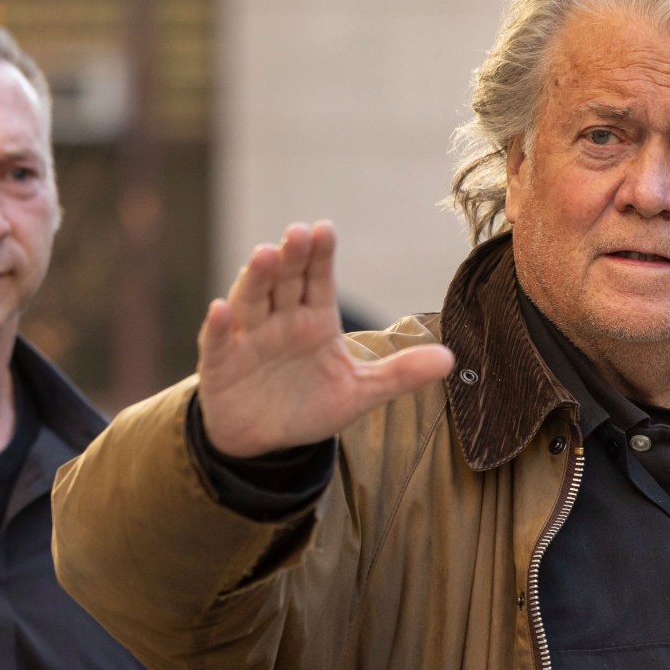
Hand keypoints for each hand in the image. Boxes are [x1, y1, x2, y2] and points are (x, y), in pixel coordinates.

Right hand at [196, 221, 455, 456]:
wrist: (265, 440)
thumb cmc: (309, 406)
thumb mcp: (360, 392)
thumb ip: (401, 374)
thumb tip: (451, 359)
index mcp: (314, 320)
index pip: (319, 280)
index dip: (321, 255)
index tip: (326, 230)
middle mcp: (280, 320)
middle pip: (285, 281)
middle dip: (292, 257)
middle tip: (299, 233)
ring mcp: (248, 339)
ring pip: (251, 301)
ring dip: (256, 278)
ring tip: (264, 255)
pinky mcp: (221, 364)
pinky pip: (218, 341)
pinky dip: (217, 326)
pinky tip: (219, 309)